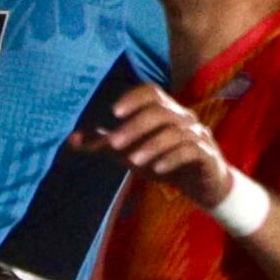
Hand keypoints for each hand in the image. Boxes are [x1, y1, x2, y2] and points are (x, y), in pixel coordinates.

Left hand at [74, 83, 231, 207]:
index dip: (133, 98)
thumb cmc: (166, 163)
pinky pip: (191, 151)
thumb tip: (71, 140)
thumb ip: (105, 145)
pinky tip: (156, 171)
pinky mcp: (207, 155)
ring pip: (175, 132)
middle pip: (160, 112)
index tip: (113, 112)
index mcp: (166, 111)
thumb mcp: (132, 153)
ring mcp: (198, 136)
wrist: (203, 186)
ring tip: (132, 162)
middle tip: (113, 145)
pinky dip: (172, 159)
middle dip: (134, 127)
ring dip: (151, 146)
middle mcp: (184, 118)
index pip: (151, 92)